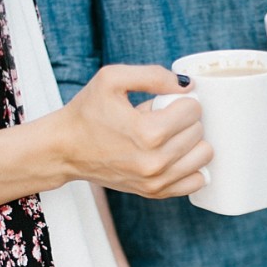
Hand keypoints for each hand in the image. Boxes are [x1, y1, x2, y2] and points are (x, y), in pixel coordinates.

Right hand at [58, 65, 213, 198]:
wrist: (64, 150)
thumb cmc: (86, 113)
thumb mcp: (111, 78)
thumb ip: (153, 75)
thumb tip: (187, 84)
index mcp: (149, 132)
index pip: (193, 109)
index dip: (181, 100)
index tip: (164, 102)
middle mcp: (155, 161)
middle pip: (199, 131)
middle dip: (185, 120)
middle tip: (161, 118)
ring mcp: (156, 181)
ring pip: (203, 156)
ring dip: (191, 142)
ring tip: (169, 136)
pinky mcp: (154, 192)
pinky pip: (196, 181)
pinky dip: (191, 166)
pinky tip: (175, 155)